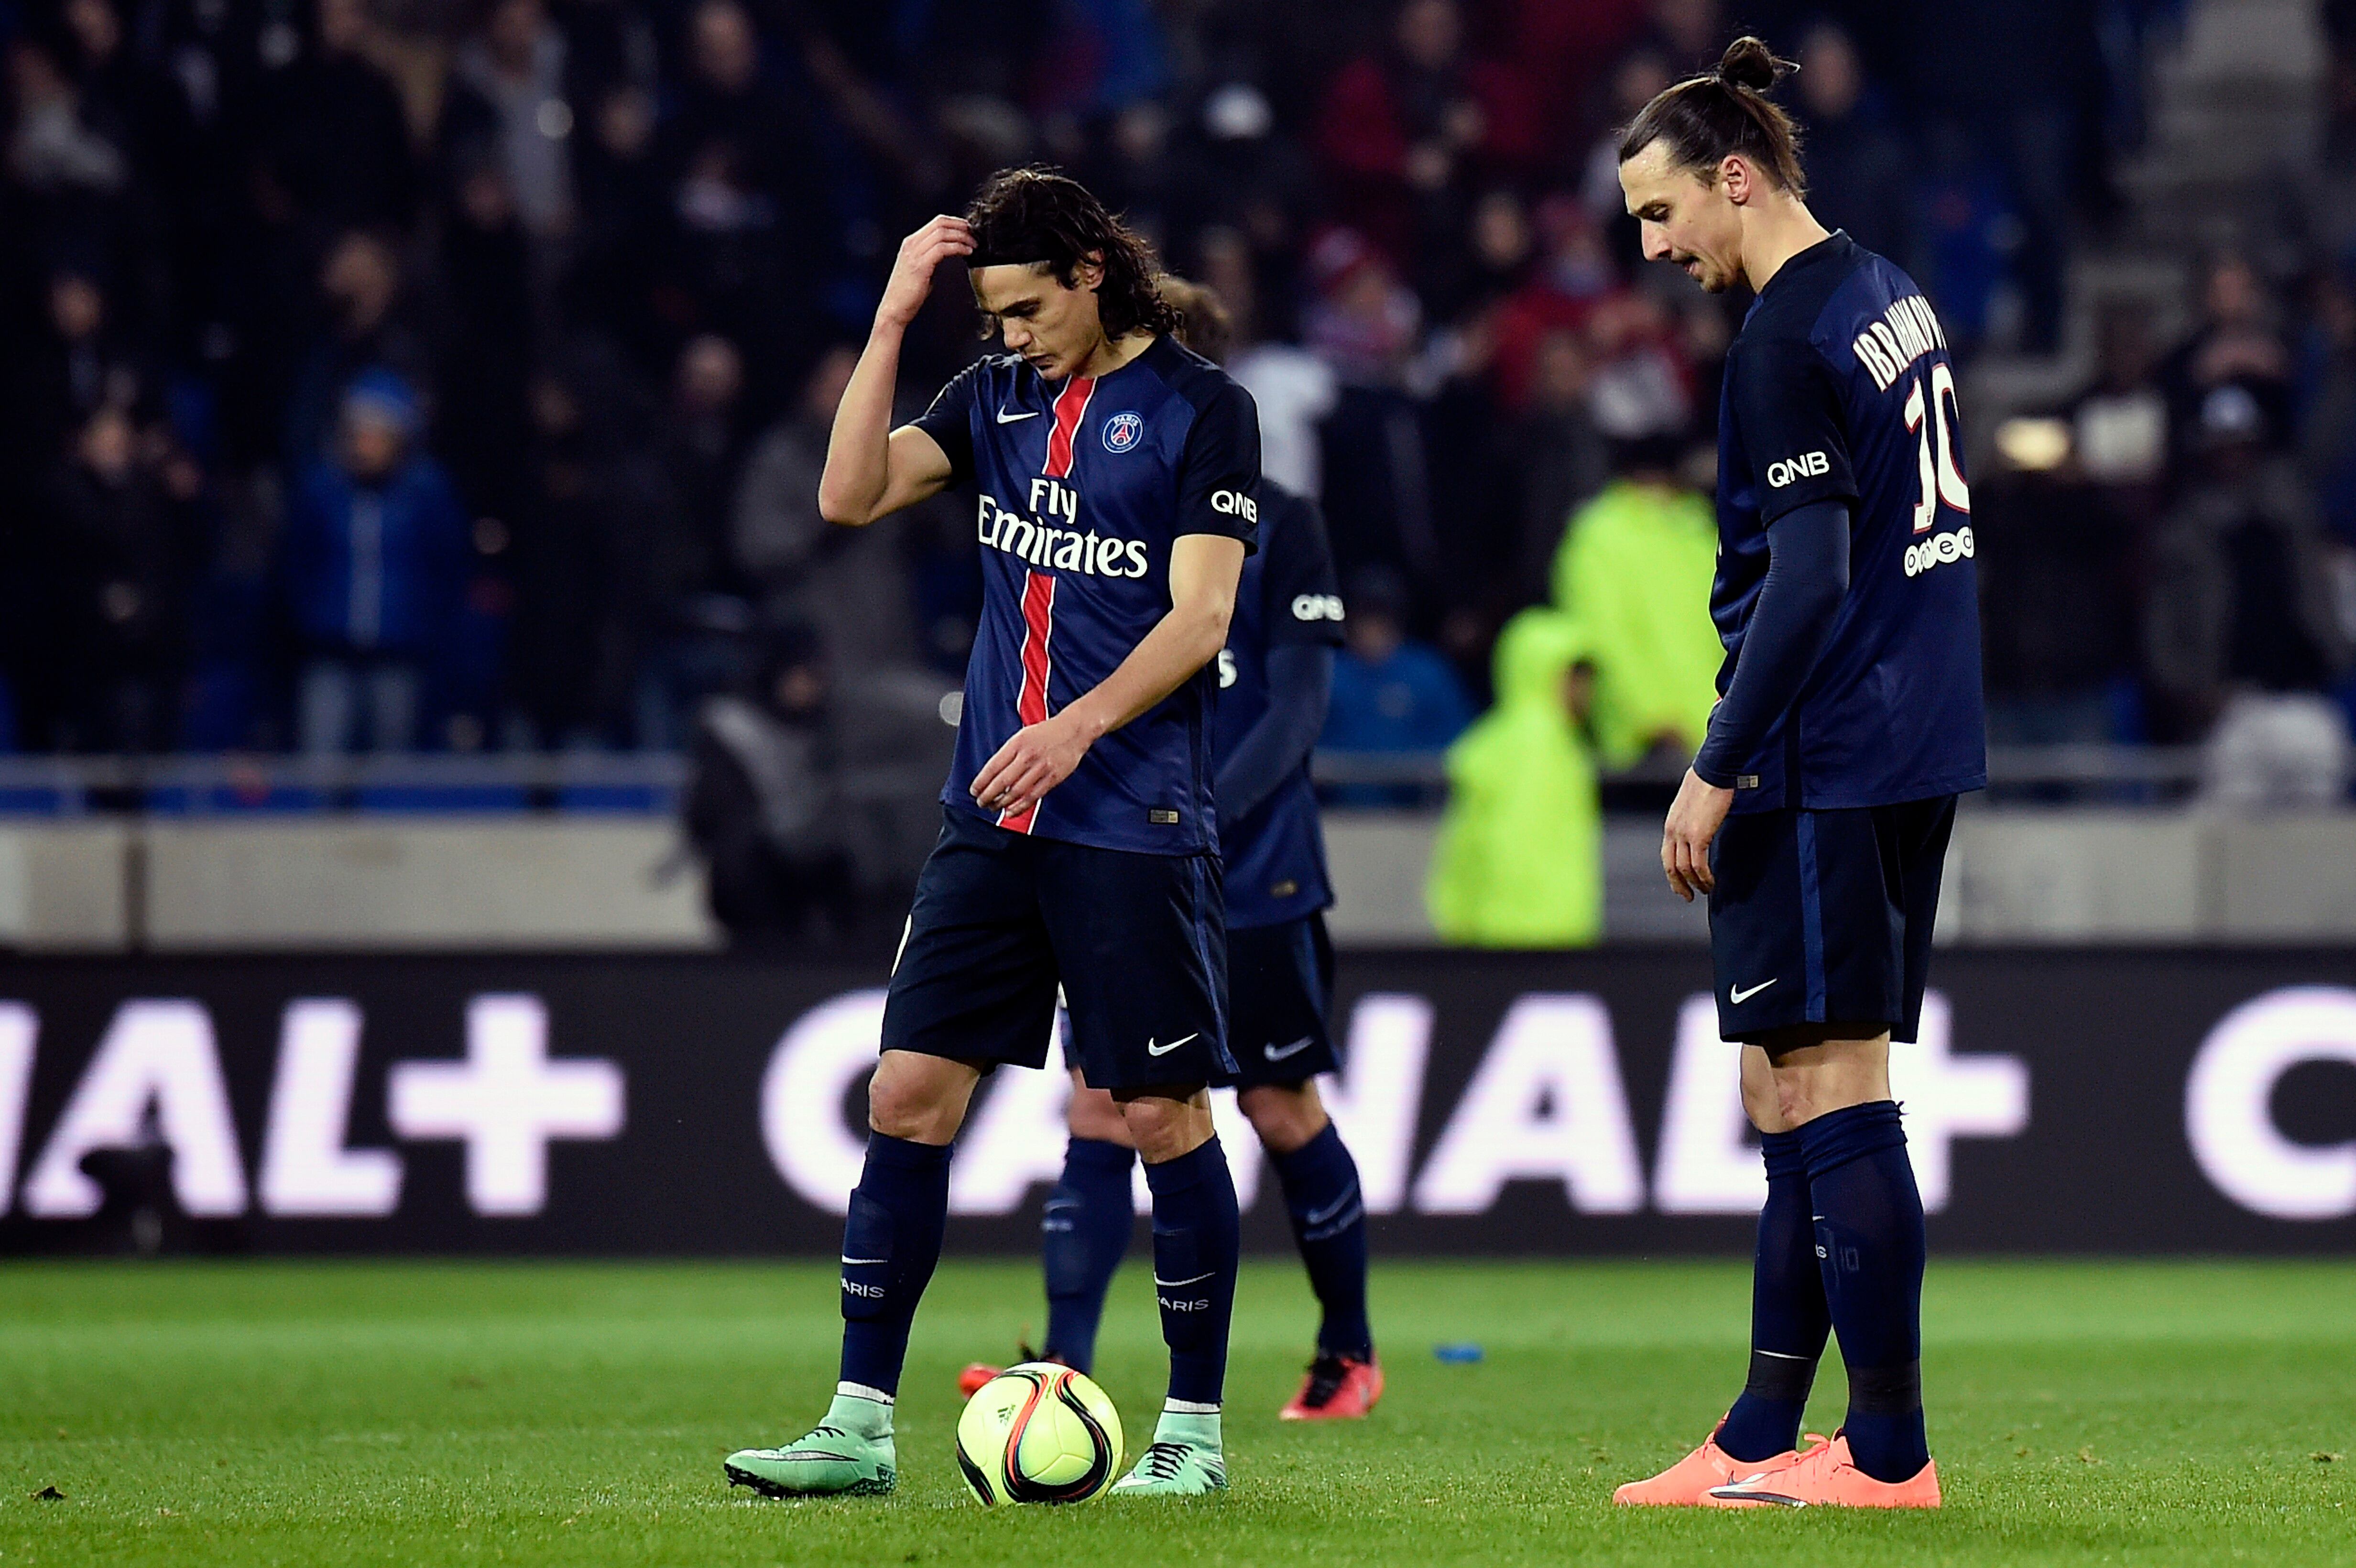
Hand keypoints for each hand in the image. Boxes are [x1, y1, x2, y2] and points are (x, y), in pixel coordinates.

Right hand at [877, 216, 973, 330]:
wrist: (894, 309)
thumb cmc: (909, 293)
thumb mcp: (922, 268)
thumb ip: (933, 257)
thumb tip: (951, 252)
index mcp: (911, 242)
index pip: (936, 222)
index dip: (955, 222)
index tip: (969, 230)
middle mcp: (911, 244)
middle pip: (940, 223)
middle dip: (961, 226)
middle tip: (974, 234)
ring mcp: (914, 253)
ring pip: (942, 233)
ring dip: (962, 237)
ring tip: (973, 245)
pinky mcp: (920, 265)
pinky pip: (943, 248)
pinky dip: (958, 247)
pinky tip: (967, 252)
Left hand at [970, 713, 1095, 820]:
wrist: (1073, 730)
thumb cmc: (1047, 733)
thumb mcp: (1022, 736)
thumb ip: (1008, 753)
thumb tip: (993, 774)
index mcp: (1017, 743)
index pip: (993, 766)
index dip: (981, 782)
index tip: (974, 791)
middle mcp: (1028, 755)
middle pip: (1002, 781)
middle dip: (988, 795)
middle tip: (981, 802)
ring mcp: (1041, 767)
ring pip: (1016, 791)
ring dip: (1002, 803)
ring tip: (994, 807)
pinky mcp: (1053, 777)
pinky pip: (1033, 796)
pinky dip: (1020, 807)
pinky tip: (1011, 811)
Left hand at [1661, 767, 1734, 902]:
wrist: (1713, 770)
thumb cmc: (1707, 781)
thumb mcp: (1693, 803)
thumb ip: (1692, 817)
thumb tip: (1701, 822)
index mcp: (1670, 824)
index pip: (1666, 856)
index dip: (1672, 873)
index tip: (1680, 884)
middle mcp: (1673, 831)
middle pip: (1671, 867)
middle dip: (1679, 885)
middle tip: (1688, 897)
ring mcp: (1684, 834)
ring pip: (1685, 869)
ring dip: (1696, 883)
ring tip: (1706, 891)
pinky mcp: (1698, 835)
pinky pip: (1699, 864)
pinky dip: (1705, 877)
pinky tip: (1711, 882)